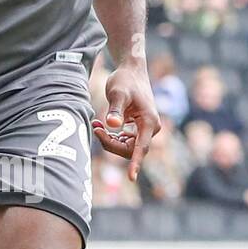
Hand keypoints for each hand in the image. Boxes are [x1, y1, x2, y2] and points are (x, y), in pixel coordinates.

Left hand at [92, 61, 160, 180]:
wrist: (131, 70)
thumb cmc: (125, 80)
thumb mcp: (117, 92)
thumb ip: (115, 109)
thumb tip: (112, 125)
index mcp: (149, 122)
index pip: (142, 148)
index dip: (136, 164)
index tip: (131, 178)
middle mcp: (150, 129)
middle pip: (130, 150)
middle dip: (111, 143)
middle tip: (96, 127)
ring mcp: (144, 130)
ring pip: (125, 147)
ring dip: (109, 140)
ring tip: (97, 124)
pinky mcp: (137, 129)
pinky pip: (124, 141)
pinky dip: (111, 137)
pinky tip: (101, 124)